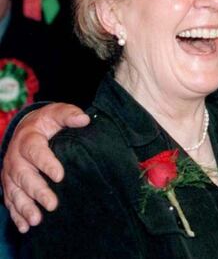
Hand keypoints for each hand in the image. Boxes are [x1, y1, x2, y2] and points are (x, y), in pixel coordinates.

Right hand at [1, 103, 88, 232]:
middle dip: (37, 192)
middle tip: (52, 204)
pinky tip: (25, 227)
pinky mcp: (10, 185)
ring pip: (15, 192)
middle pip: (24, 177)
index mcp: (28, 140)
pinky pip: (10, 201)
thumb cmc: (46, 123)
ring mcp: (10, 174)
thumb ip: (69, 115)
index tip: (60, 175)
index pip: (35, 152)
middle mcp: (15, 158)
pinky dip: (16, 215)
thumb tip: (84, 119)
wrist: (26, 129)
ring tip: (36, 221)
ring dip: (25, 208)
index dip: (46, 163)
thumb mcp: (56, 113)